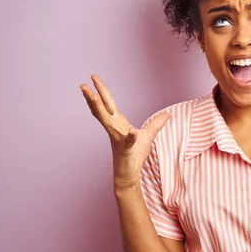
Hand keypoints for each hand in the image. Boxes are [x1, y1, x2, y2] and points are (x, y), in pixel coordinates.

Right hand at [80, 74, 169, 188]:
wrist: (129, 173)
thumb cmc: (135, 155)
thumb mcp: (148, 135)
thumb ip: (156, 124)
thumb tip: (167, 114)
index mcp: (118, 123)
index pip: (108, 103)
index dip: (101, 90)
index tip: (93, 78)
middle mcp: (114, 128)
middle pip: (102, 109)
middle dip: (92, 96)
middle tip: (83, 84)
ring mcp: (118, 138)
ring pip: (107, 121)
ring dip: (99, 108)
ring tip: (92, 96)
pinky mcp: (126, 150)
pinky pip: (128, 141)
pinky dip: (130, 136)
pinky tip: (131, 130)